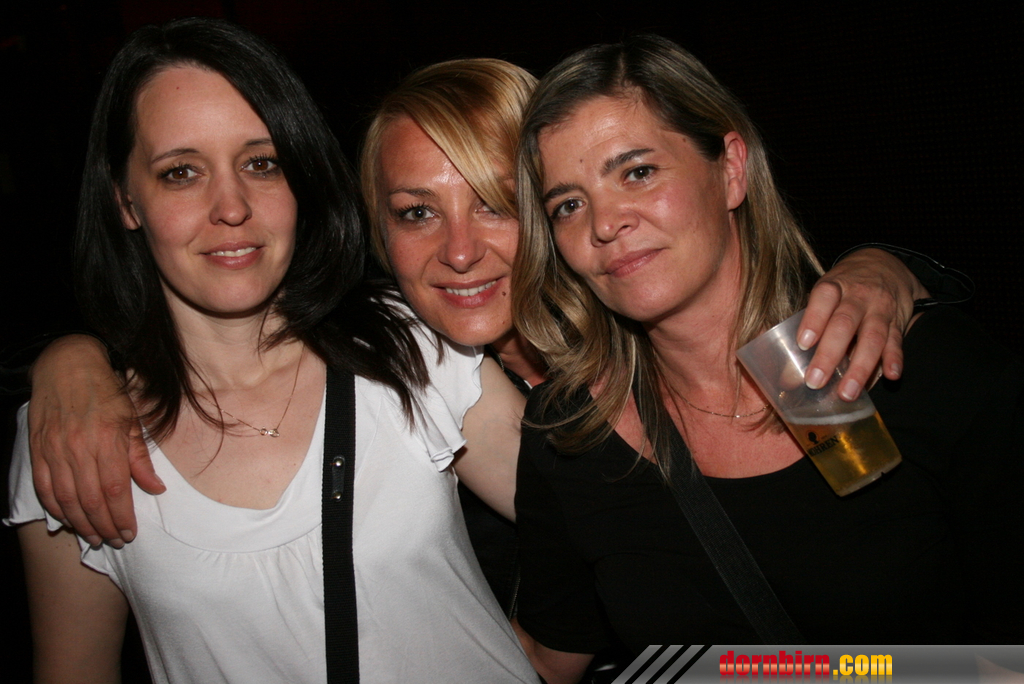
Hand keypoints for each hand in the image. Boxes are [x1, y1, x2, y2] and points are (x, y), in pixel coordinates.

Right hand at [27, 335, 163, 545]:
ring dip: (80, 523)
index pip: (115, 490)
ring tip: (94, 537)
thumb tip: (156, 488)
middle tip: (114, 541)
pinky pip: (44, 487)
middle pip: (91, 500)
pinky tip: (67, 519)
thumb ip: (141, 458)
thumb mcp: (132, 419)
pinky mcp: (38, 450)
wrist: (67, 366)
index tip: (129, 533)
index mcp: (108, 440)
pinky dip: (55, 508)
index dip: (121, 517)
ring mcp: (55, 450)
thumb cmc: (106, 392)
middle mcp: (80, 448)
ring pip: (67, 499)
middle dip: (103, 527)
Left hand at [799, 248, 929, 399]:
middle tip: (815, 381)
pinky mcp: (898, 321)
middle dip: (829, 355)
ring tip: (847, 393)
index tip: (803, 344)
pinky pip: (897, 341)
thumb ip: (809, 325)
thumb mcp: (825, 293)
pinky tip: (890, 376)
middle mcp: (858, 296)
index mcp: (834, 286)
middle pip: (844, 324)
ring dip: (860, 368)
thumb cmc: (844, 286)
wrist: (886, 264)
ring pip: (872, 337)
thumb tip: (787, 373)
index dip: (813, 320)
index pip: (823, 298)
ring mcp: (880, 309)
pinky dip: (894, 359)